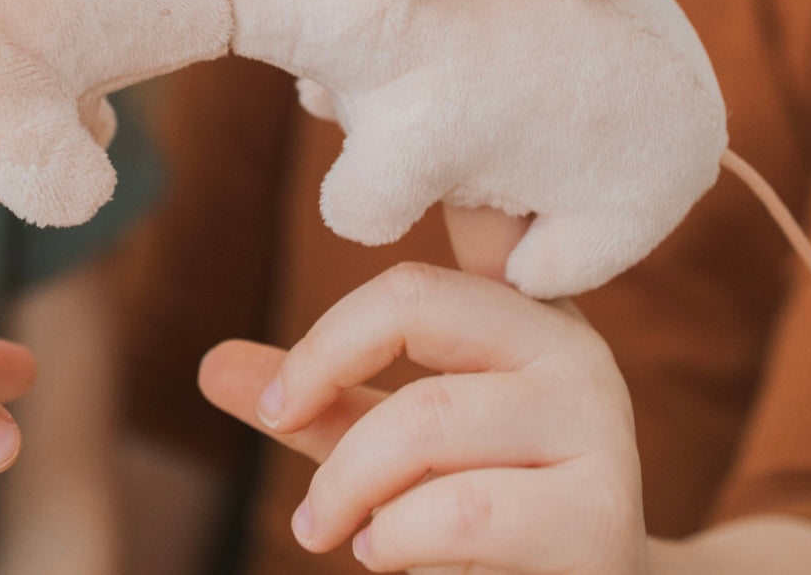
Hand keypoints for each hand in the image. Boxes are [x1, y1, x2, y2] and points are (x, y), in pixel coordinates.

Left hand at [200, 208, 648, 573]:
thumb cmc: (482, 519)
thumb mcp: (392, 446)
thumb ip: (321, 402)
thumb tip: (210, 365)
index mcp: (523, 313)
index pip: (423, 265)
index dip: (342, 310)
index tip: (284, 396)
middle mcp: (570, 349)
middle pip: (411, 306)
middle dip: (321, 373)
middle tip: (284, 446)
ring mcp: (597, 427)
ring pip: (426, 418)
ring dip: (352, 485)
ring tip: (336, 530)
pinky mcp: (600, 516)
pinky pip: (462, 509)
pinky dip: (401, 538)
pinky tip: (390, 556)